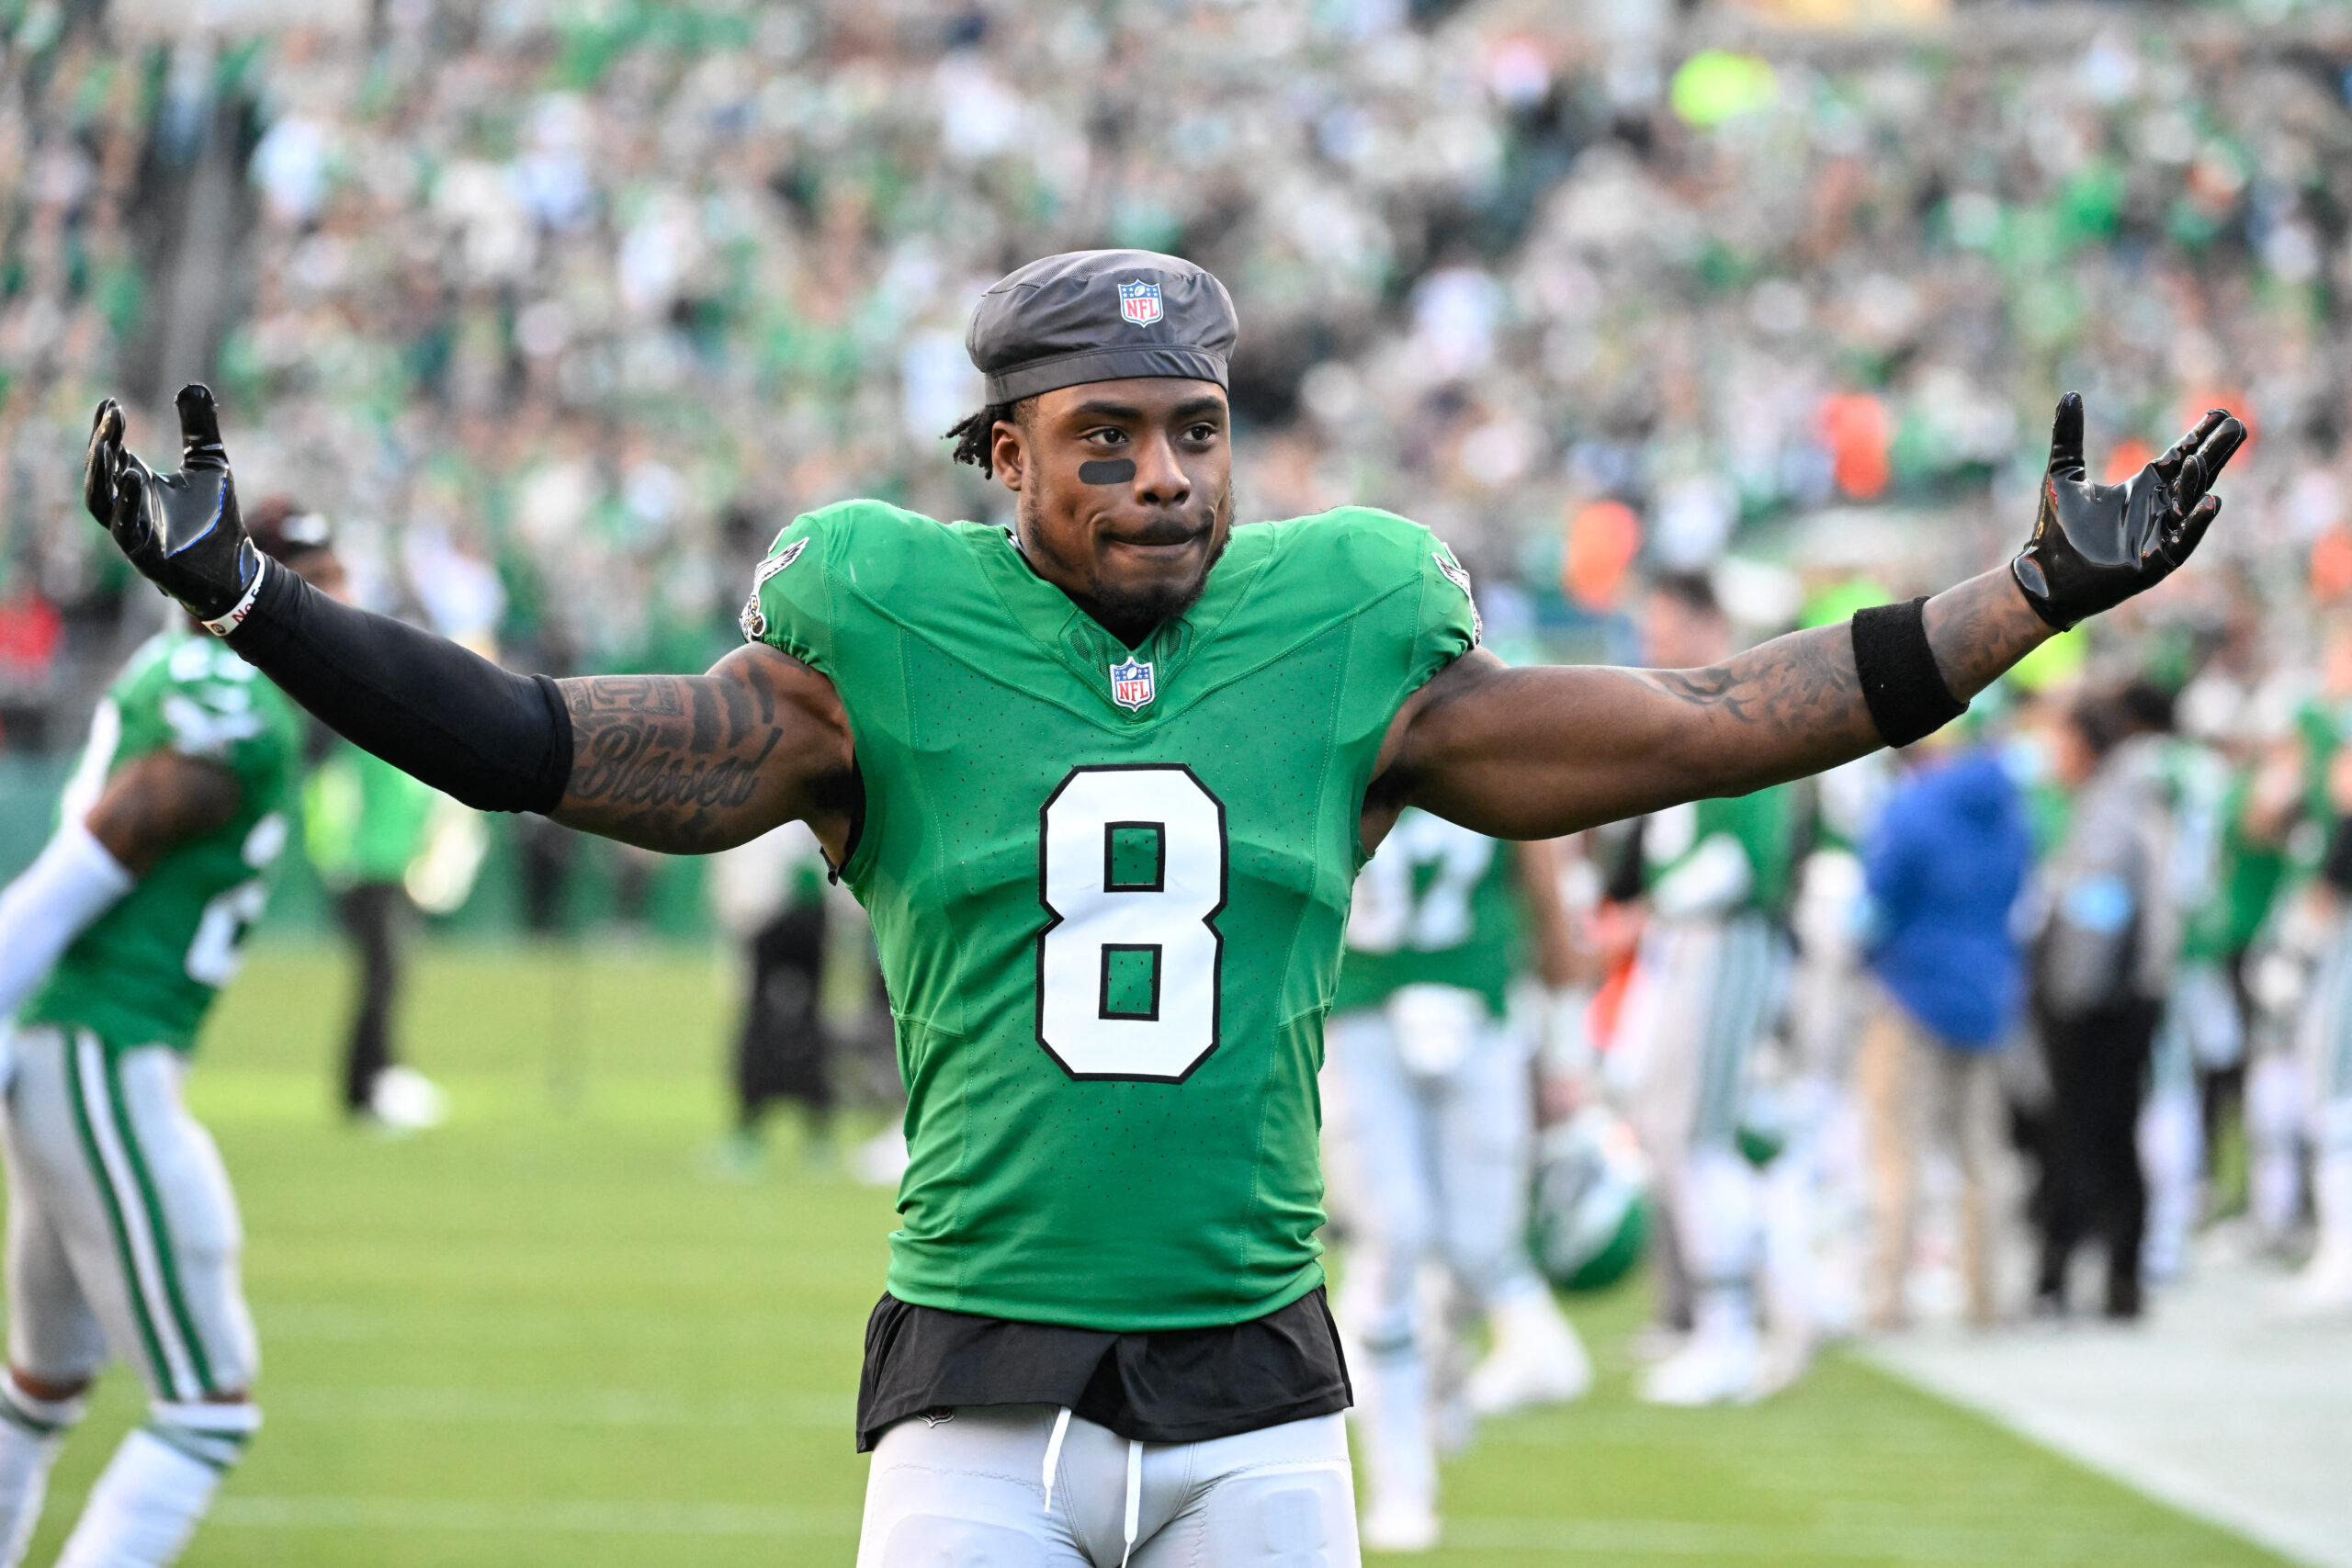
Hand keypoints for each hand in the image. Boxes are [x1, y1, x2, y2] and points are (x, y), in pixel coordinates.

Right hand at [83, 384, 260, 626]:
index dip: (107, 428)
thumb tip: (194, 385)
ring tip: (109, 443)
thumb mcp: (210, 462)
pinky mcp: (143, 554)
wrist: (235, 567)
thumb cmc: (217, 517)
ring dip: (101, 472)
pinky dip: (127, 503)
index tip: (111, 403)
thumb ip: (199, 427)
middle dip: (103, 442)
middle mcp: (128, 505)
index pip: (111, 452)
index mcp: (138, 483)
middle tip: (113, 415)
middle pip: (101, 471)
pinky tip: (133, 477)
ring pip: (100, 501)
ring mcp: (132, 531)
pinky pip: (125, 528)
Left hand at [2011, 392, 2244, 628]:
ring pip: (2188, 504)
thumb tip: (2070, 394)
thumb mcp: (2062, 473)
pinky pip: (2183, 540)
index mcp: (2141, 489)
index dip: (2198, 436)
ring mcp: (2159, 536)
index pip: (2177, 458)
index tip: (2218, 413)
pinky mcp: (2155, 562)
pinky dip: (2197, 522)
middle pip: (2194, 476)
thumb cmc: (2054, 528)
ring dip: (2198, 481)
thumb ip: (2069, 435)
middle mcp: (2156, 509)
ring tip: (2204, 457)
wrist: (2041, 575)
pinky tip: (2211, 501)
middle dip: (2215, 452)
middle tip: (2237, 425)